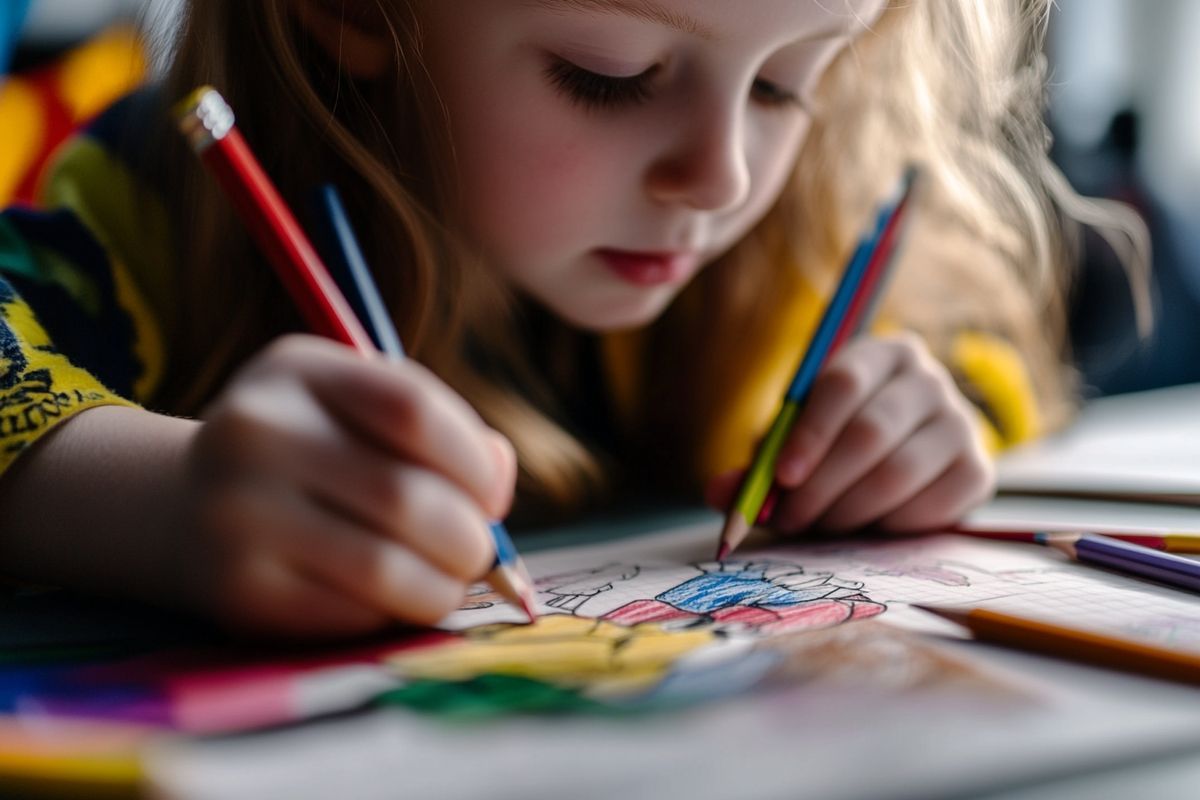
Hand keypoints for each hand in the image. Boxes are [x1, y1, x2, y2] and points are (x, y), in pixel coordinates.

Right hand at [182, 335, 514, 636]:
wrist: (188, 506)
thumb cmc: (312, 451)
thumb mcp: (362, 411)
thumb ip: (443, 431)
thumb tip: (498, 481)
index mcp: (297, 369)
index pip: (412, 410)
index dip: (473, 462)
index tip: (492, 495)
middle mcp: (254, 432)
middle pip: (405, 497)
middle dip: (469, 539)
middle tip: (479, 554)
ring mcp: (236, 514)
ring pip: (383, 569)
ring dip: (442, 586)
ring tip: (449, 581)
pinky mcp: (237, 591)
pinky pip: (350, 615)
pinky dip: (392, 612)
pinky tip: (391, 598)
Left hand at [707, 333, 993, 533]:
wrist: (908, 459)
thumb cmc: (838, 444)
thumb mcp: (797, 443)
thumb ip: (760, 466)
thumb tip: (720, 494)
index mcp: (879, 354)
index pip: (843, 383)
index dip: (809, 433)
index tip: (781, 477)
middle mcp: (927, 379)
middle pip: (870, 431)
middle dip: (822, 484)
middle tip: (791, 517)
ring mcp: (960, 423)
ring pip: (898, 473)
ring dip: (849, 510)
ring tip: (822, 525)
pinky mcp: (978, 470)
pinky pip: (932, 505)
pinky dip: (890, 525)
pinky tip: (868, 527)